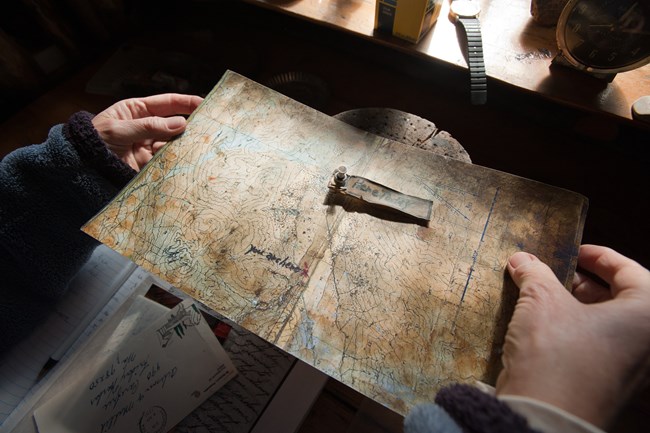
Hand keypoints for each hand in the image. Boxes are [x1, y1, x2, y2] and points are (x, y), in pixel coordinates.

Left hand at [92, 94, 202, 170]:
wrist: (78, 168)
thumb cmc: (93, 141)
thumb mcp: (118, 130)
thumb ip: (148, 127)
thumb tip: (180, 124)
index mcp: (137, 111)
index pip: (166, 103)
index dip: (186, 102)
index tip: (204, 103)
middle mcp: (146, 127)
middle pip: (174, 123)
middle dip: (191, 124)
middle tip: (209, 126)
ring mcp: (148, 146)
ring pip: (173, 143)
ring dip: (185, 143)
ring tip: (200, 144)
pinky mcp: (149, 164)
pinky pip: (167, 160)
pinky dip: (177, 160)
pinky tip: (186, 158)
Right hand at [496, 245, 649, 428]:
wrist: (544, 416)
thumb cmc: (557, 356)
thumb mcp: (542, 301)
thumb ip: (535, 274)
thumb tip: (523, 260)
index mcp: (646, 315)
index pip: (630, 270)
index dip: (599, 256)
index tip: (574, 251)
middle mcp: (645, 342)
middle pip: (621, 298)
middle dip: (585, 282)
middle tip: (555, 274)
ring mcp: (629, 367)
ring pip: (607, 324)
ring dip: (576, 306)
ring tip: (543, 296)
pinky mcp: (608, 384)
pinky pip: (597, 347)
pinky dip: (574, 331)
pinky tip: (543, 326)